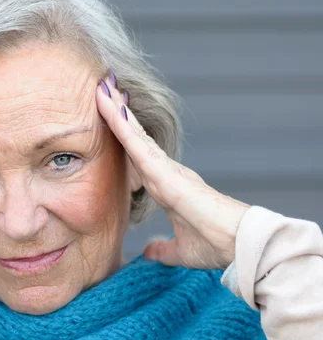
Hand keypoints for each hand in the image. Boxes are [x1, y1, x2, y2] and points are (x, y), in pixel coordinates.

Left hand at [96, 74, 249, 268]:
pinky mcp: (165, 173)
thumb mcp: (181, 249)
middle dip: (119, 113)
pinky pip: (137, 145)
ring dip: (117, 111)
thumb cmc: (216, 244)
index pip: (138, 156)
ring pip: (134, 134)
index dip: (124, 137)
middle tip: (102, 89)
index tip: (110, 119)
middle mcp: (165, 171)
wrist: (238, 245)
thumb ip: (163, 249)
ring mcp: (166, 169)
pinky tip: (112, 109)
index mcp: (167, 185)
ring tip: (101, 88)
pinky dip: (123, 126)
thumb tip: (149, 252)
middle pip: (135, 137)